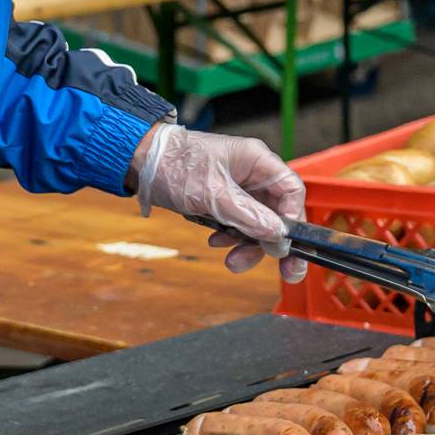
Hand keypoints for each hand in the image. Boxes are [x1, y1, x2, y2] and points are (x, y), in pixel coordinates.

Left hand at [132, 125, 307, 281]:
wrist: (141, 163)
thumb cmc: (174, 165)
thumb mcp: (213, 195)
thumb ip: (248, 216)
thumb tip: (278, 235)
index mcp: (257, 161)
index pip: (292, 190)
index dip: (293, 219)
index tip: (286, 243)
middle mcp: (253, 174)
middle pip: (279, 213)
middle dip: (276, 243)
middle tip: (288, 273)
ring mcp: (239, 189)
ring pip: (258, 224)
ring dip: (249, 246)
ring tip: (232, 262)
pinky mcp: (224, 201)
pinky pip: (239, 224)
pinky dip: (231, 238)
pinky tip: (216, 242)